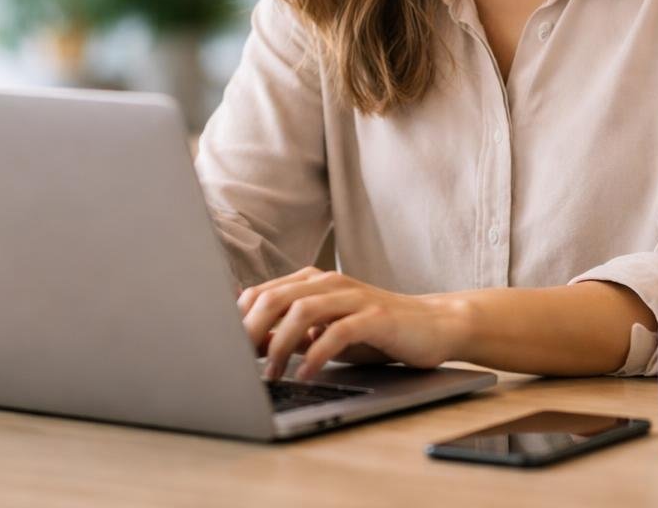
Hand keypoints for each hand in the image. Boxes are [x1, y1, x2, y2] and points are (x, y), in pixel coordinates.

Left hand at [237, 266, 467, 381]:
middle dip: (250, 331)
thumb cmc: (374, 332)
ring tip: (272, 374)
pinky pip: (337, 332)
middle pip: (274, 297)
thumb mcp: (325, 331)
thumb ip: (291, 332)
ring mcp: (352, 296)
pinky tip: (306, 375)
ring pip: (301, 311)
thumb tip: (247, 341)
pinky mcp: (375, 316)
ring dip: (280, 345)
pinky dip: (316, 355)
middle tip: (237, 362)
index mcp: (311, 282)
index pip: (260, 293)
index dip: (238, 320)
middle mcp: (328, 282)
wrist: (432, 325)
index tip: (225, 350)